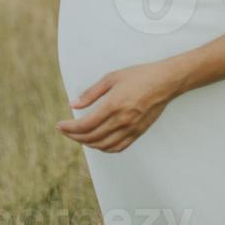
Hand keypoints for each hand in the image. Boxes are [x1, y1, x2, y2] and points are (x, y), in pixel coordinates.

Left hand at [56, 60, 183, 152]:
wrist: (165, 82)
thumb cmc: (138, 76)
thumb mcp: (110, 78)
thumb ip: (90, 93)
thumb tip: (72, 104)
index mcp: (113, 105)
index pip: (85, 125)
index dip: (69, 128)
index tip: (59, 125)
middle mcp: (122, 120)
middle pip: (92, 137)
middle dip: (74, 136)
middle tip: (64, 131)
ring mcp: (132, 129)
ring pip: (104, 145)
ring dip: (88, 143)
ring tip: (77, 136)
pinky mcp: (139, 132)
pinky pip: (119, 147)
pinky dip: (104, 148)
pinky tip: (97, 142)